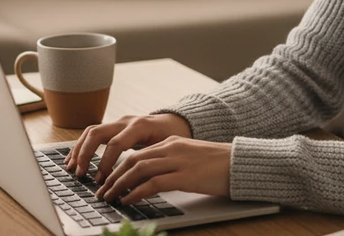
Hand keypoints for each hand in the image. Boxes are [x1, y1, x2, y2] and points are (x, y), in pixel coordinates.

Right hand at [64, 113, 191, 178]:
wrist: (175, 122)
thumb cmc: (172, 137)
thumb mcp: (165, 150)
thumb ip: (149, 162)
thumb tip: (133, 184)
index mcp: (140, 126)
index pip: (116, 143)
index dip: (105, 162)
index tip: (101, 179)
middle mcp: (126, 121)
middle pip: (97, 133)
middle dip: (86, 154)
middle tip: (80, 173)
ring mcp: (118, 122)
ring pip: (91, 131)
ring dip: (79, 149)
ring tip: (71, 167)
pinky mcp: (114, 127)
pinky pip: (93, 133)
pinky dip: (81, 145)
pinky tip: (74, 159)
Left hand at [94, 136, 231, 203]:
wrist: (241, 163)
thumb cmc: (218, 165)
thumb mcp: (190, 158)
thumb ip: (171, 163)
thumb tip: (150, 180)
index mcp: (171, 142)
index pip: (136, 153)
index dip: (118, 168)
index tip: (107, 182)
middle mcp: (171, 148)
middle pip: (132, 160)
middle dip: (113, 177)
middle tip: (102, 192)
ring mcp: (177, 161)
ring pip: (138, 170)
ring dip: (120, 185)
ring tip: (110, 198)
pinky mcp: (185, 176)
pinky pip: (153, 183)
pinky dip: (137, 192)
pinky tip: (129, 200)